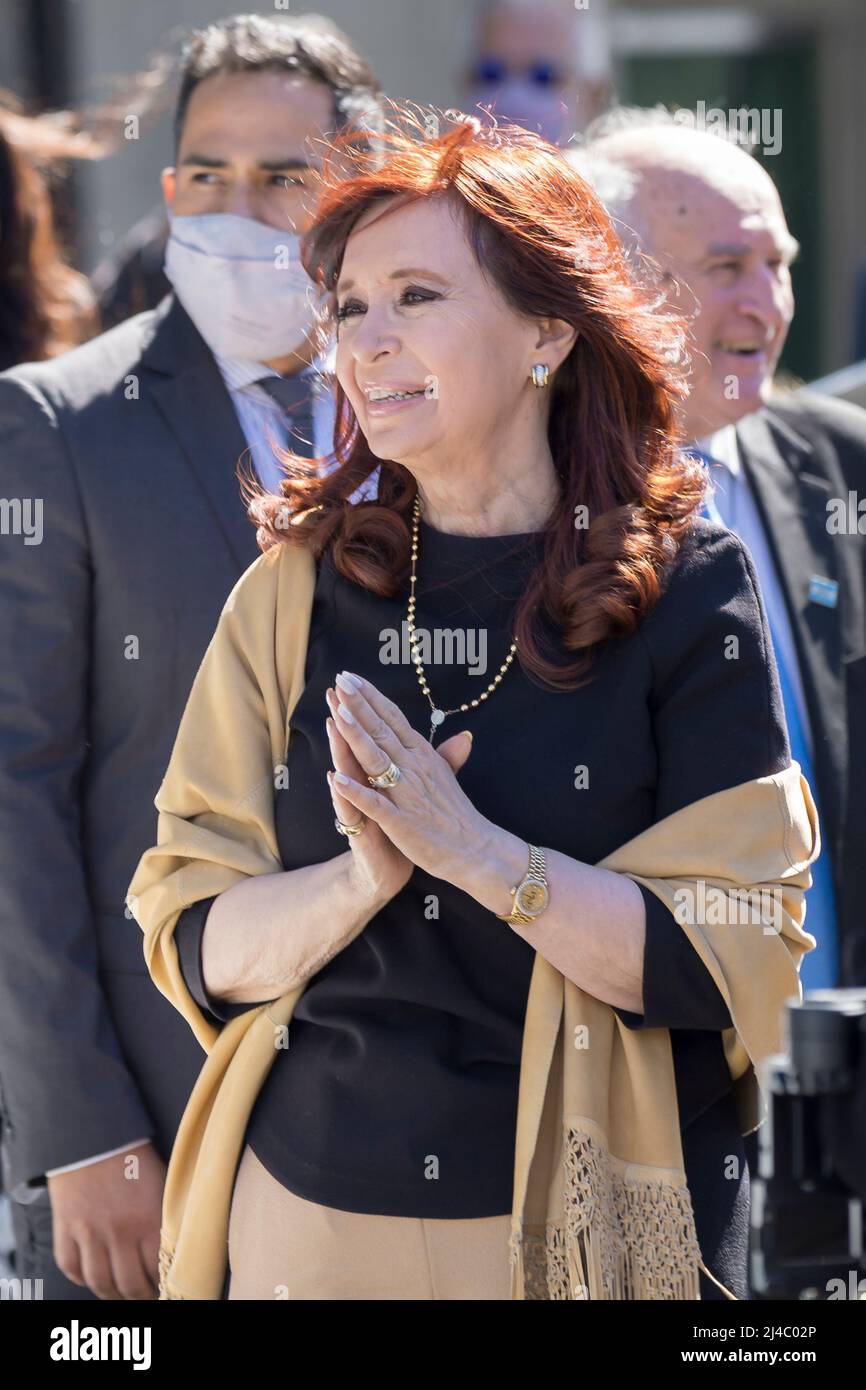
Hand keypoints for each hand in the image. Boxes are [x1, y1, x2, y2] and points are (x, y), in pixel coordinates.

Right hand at [48, 1142, 165, 1298]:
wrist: (95, 1134)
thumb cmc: (134, 1158)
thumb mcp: (161, 1185)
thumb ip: (165, 1218)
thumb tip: (174, 1250)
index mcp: (148, 1219)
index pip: (157, 1271)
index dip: (161, 1286)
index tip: (163, 1288)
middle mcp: (119, 1232)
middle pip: (129, 1284)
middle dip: (139, 1296)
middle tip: (144, 1296)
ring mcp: (89, 1233)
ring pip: (100, 1282)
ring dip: (111, 1294)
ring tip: (120, 1294)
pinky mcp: (65, 1228)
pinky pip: (71, 1268)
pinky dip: (81, 1278)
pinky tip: (92, 1277)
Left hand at [326, 670, 486, 886]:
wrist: (475, 851)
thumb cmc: (457, 815)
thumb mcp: (449, 777)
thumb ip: (447, 754)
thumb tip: (463, 735)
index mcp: (422, 755)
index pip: (393, 718)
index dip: (371, 697)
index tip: (350, 676)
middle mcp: (414, 768)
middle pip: (382, 731)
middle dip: (360, 705)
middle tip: (341, 679)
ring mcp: (407, 794)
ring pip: (377, 759)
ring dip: (357, 736)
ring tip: (338, 713)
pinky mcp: (401, 822)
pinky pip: (375, 804)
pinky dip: (356, 792)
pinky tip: (336, 779)